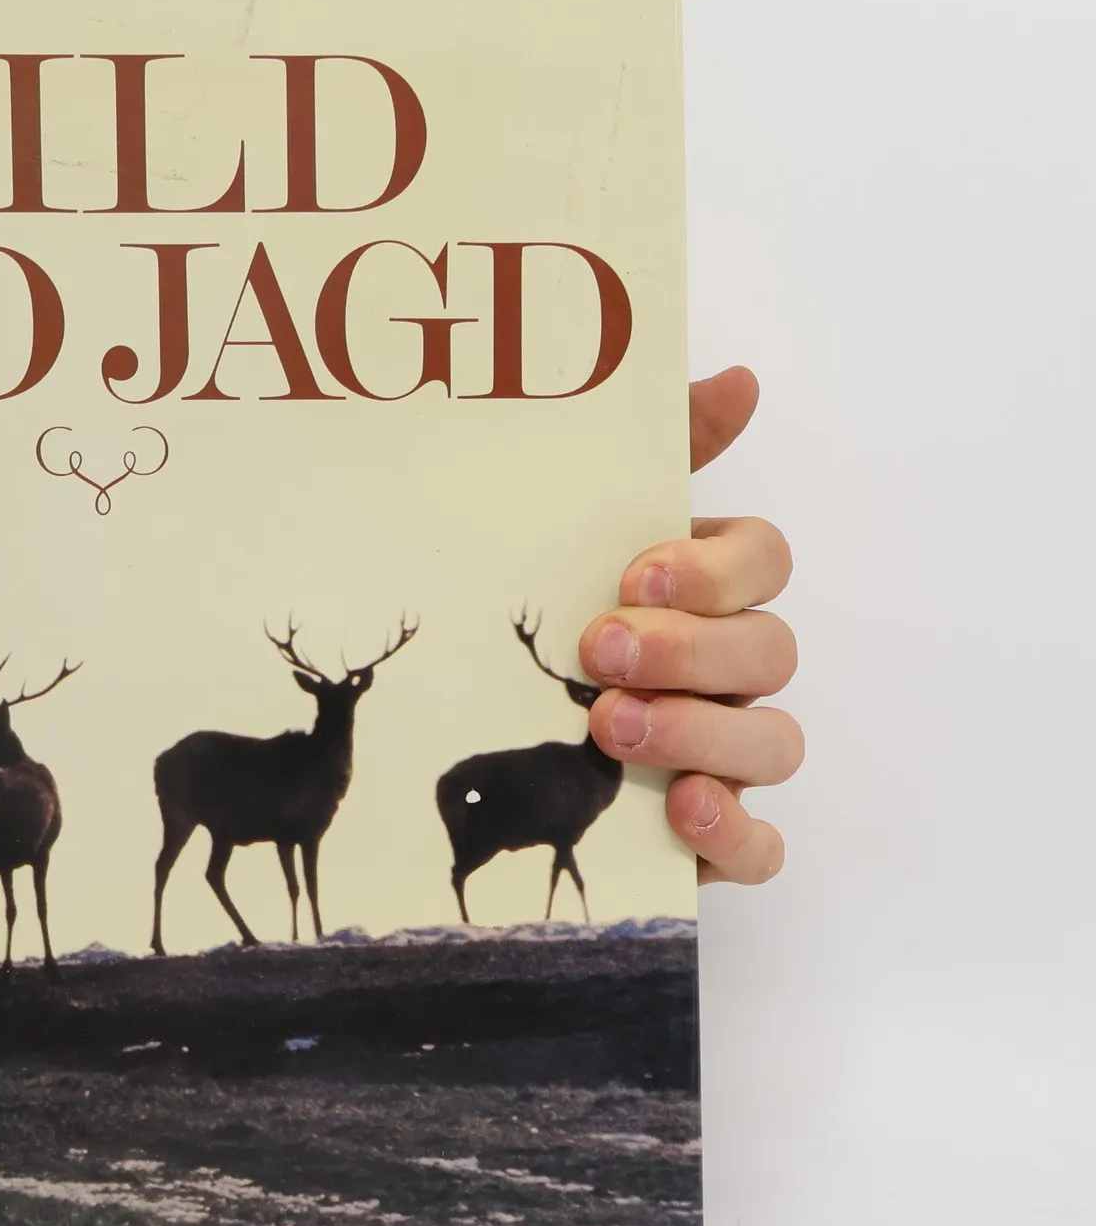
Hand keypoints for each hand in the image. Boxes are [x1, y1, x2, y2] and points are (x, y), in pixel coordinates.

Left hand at [577, 367, 800, 883]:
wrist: (451, 745)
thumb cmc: (528, 621)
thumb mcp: (562, 533)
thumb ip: (648, 456)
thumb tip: (738, 379)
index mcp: (704, 592)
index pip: (765, 560)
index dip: (715, 567)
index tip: (633, 572)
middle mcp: (728, 671)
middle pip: (770, 649)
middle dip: (690, 649)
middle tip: (599, 652)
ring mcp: (727, 754)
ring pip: (775, 742)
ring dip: (701, 731)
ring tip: (610, 728)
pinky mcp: (707, 836)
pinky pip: (762, 846)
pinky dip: (735, 832)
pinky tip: (683, 809)